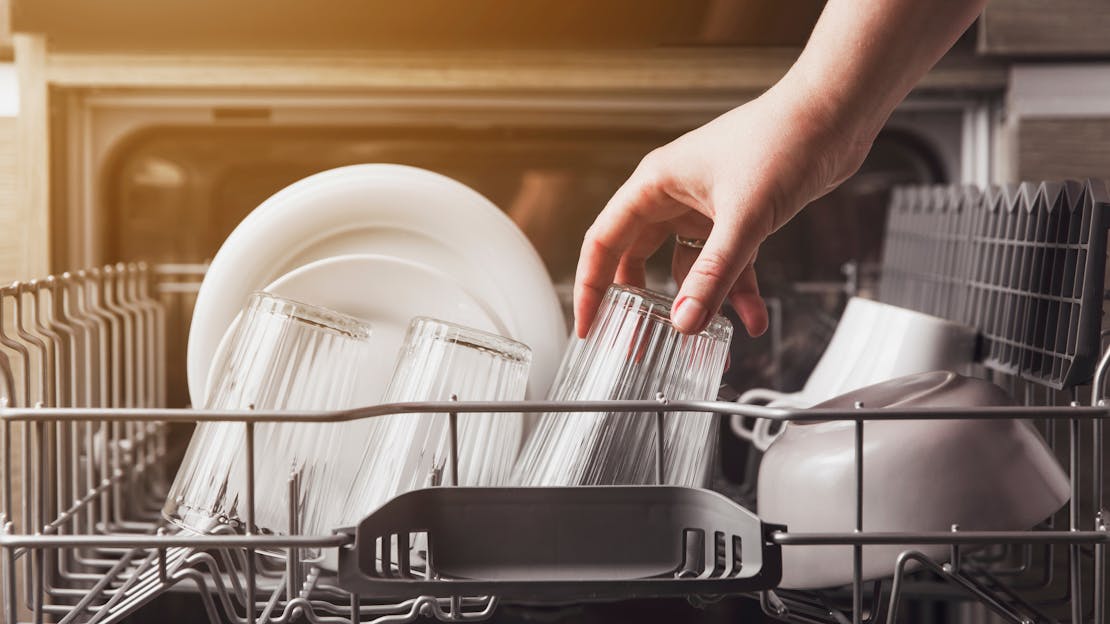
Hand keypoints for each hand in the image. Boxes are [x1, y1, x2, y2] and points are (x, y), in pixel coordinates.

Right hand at [574, 81, 872, 337]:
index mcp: (655, 184)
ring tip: (711, 341)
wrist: (834, 115)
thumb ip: (713, 274)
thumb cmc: (782, 140)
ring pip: (688, 267)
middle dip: (642, 304)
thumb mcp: (743, 217)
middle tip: (638, 343)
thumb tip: (685, 321)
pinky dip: (738, 291)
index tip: (589, 326)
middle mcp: (673, 196)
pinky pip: (727, 263)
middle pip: (639, 259)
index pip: (604, 241)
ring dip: (702, 302)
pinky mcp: (737, 216)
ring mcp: (705, 207)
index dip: (591, 286)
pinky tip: (753, 319)